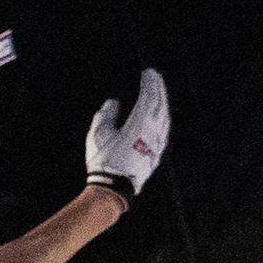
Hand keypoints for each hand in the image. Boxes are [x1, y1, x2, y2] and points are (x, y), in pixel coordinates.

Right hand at [85, 67, 169, 197]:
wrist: (114, 189)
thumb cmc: (103, 160)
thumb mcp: (97, 134)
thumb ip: (105, 115)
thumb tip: (113, 102)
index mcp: (139, 125)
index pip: (149, 98)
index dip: (150, 83)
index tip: (148, 72)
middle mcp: (152, 132)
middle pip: (160, 105)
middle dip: (158, 89)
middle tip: (154, 76)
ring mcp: (157, 143)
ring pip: (164, 118)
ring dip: (162, 102)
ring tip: (157, 92)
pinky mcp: (157, 153)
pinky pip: (164, 130)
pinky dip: (162, 118)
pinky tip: (160, 115)